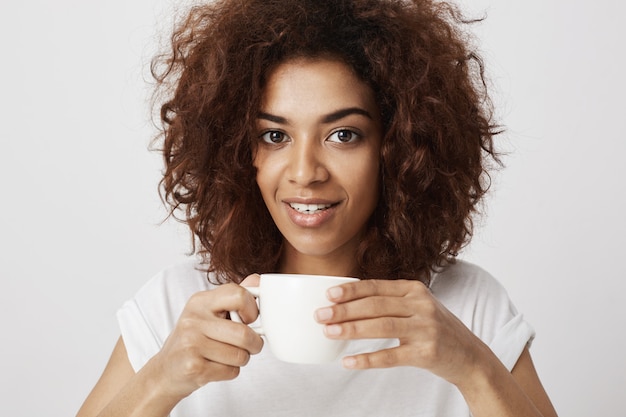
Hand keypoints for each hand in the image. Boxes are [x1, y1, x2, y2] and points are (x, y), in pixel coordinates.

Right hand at [145, 275, 263, 399]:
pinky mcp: (193, 367)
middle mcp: (193, 319)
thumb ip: (234, 297)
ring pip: (240, 355)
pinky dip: (230, 372)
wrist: (166, 370)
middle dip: (254, 344)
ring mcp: (191, 343)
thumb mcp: (209, 312)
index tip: (249, 319)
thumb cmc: (194, 339)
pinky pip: (231, 371)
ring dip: (241, 359)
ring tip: (226, 356)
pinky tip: (216, 367)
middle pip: (244, 333)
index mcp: (200, 301)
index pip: (239, 295)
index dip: (252, 309)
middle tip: (248, 345)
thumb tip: (257, 280)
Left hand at [314, 279, 489, 385]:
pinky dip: (367, 359)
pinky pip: (390, 356)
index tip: (328, 294)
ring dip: (351, 330)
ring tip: (328, 332)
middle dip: (344, 310)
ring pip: (381, 327)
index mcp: (415, 290)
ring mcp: (425, 329)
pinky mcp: (426, 353)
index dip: (351, 290)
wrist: (470, 356)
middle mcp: (421, 306)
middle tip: (320, 315)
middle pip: (375, 305)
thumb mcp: (418, 306)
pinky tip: (348, 361)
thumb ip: (391, 301)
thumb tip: (347, 303)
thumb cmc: (435, 329)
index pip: (377, 287)